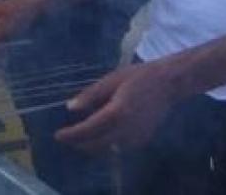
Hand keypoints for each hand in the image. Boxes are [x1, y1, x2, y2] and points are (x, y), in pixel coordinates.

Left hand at [54, 59, 185, 152]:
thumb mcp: (110, 80)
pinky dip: (107, 143)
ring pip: (107, 148)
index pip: (88, 129)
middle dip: (79, 144)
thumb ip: (90, 95)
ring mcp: (136, 137)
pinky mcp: (142, 140)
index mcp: (116, 112)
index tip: (57, 135)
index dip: (71, 135)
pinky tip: (101, 134)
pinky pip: (119, 147)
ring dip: (92, 145)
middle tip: (67, 137)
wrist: (168, 84)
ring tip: (80, 136)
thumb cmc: (138, 77)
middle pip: (96, 144)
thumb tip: (69, 107)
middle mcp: (126, 129)